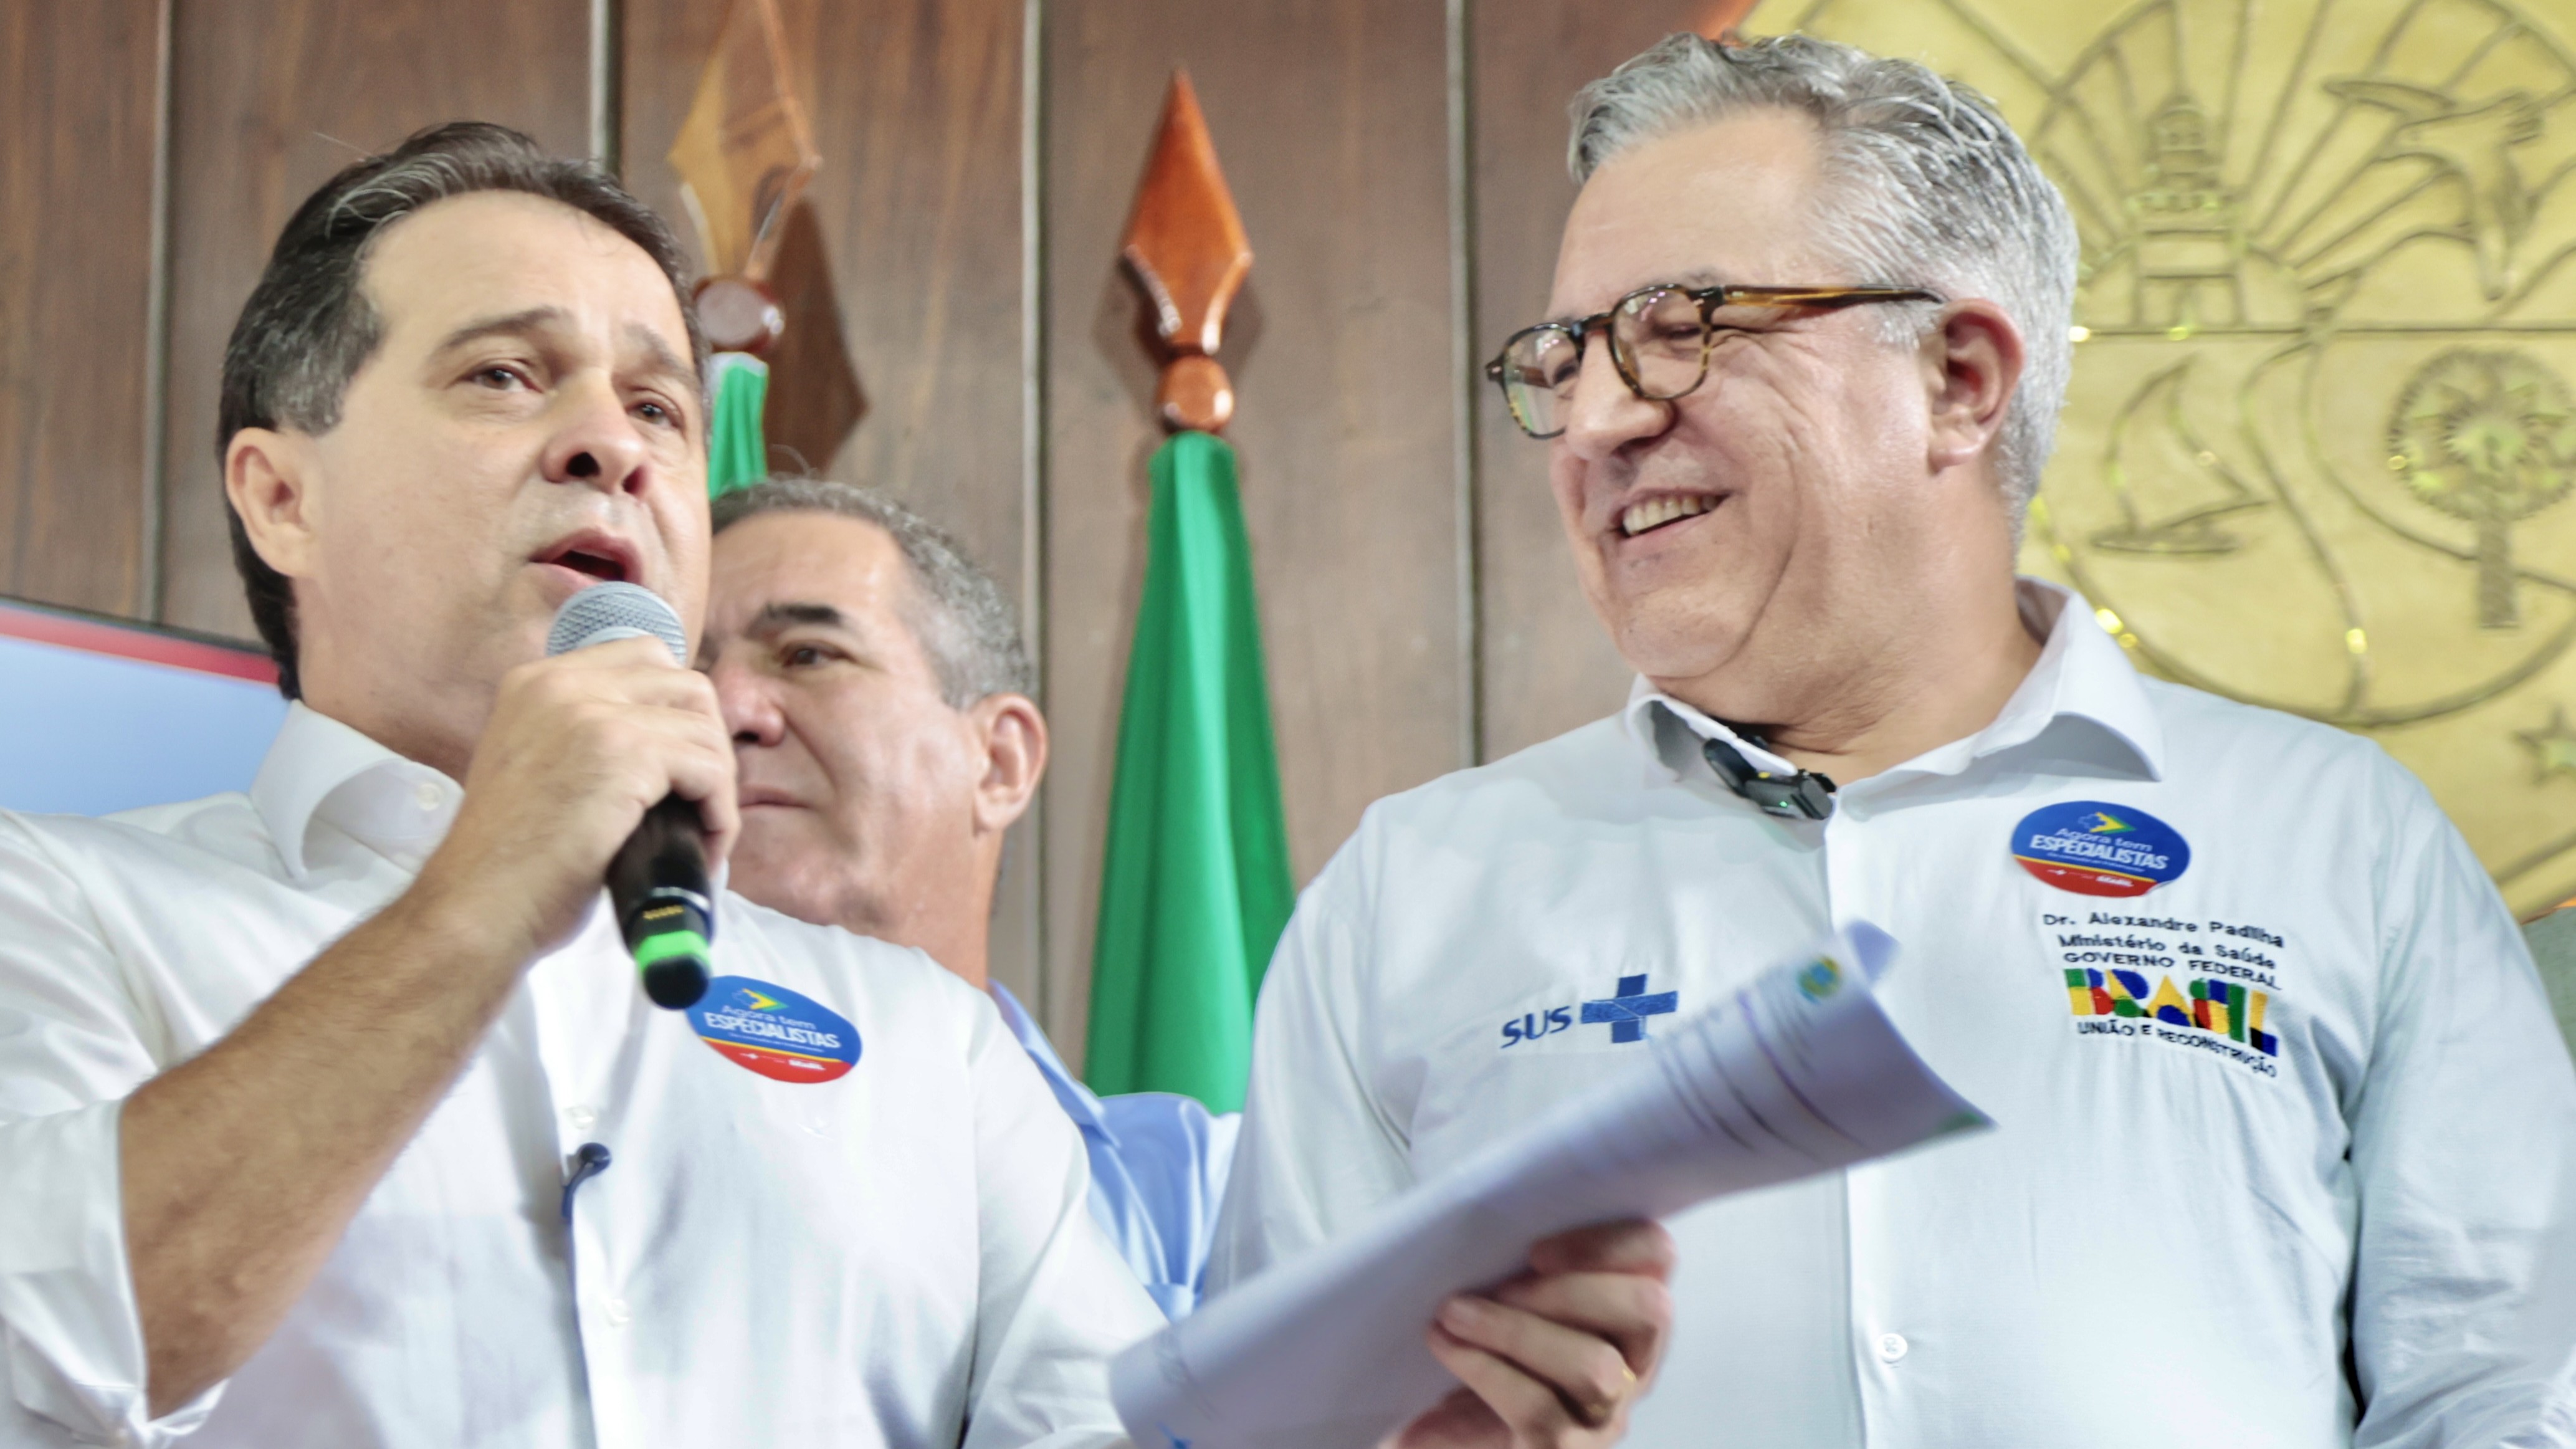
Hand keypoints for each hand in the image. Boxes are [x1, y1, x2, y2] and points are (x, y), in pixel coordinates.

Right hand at [415, 637, 738, 959]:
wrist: (477, 906)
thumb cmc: (510, 862)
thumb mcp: (537, 769)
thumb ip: (583, 738)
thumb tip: (667, 746)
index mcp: (536, 682)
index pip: (645, 658)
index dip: (679, 711)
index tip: (682, 764)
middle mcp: (561, 683)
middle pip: (685, 685)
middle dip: (708, 743)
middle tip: (702, 800)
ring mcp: (593, 713)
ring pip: (704, 729)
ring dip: (718, 785)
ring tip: (704, 833)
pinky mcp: (625, 753)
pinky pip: (710, 768)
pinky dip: (720, 813)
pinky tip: (706, 846)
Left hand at [1392, 1220, 1674, 1448]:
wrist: (1439, 1431)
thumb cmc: (1477, 1347)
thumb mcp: (1503, 1290)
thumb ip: (1521, 1253)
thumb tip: (1494, 1202)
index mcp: (1625, 1309)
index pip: (1656, 1255)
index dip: (1609, 1241)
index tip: (1536, 1249)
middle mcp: (1633, 1365)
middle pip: (1647, 1310)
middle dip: (1569, 1290)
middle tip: (1501, 1286)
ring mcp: (1603, 1416)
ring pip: (1595, 1367)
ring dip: (1517, 1330)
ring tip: (1453, 1314)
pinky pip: (1540, 1410)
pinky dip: (1485, 1368)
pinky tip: (1447, 1346)